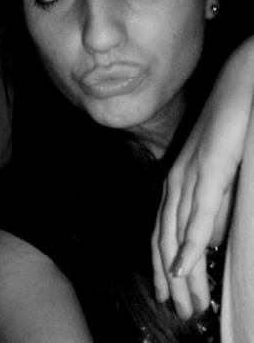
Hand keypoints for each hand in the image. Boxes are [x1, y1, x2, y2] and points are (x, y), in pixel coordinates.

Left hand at [152, 37, 253, 318]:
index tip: (170, 296)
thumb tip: (206, 235)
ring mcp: (188, 176)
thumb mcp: (216, 175)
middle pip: (164, 239)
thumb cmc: (227, 130)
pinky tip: (186, 268)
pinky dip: (189, 244)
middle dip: (170, 279)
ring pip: (175, 234)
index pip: (162, 233)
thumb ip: (210, 204)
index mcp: (175, 183)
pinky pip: (196, 213)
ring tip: (185, 304)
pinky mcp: (207, 169)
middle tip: (179, 312)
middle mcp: (175, 183)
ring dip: (179, 273)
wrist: (237, 87)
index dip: (163, 266)